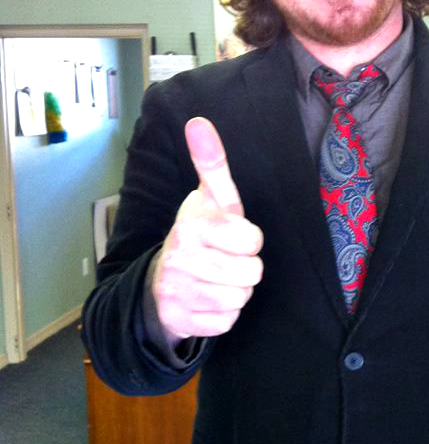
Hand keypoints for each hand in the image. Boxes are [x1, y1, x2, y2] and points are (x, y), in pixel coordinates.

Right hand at [152, 117, 263, 345]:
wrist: (161, 280)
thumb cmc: (200, 234)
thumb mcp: (209, 198)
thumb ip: (211, 162)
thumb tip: (199, 121)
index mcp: (190, 224)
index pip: (252, 239)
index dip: (248, 239)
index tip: (231, 236)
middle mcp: (178, 256)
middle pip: (251, 273)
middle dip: (245, 268)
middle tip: (224, 259)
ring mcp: (176, 291)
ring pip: (240, 298)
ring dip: (235, 291)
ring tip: (216, 278)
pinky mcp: (181, 321)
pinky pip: (227, 322)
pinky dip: (223, 313)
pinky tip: (206, 299)